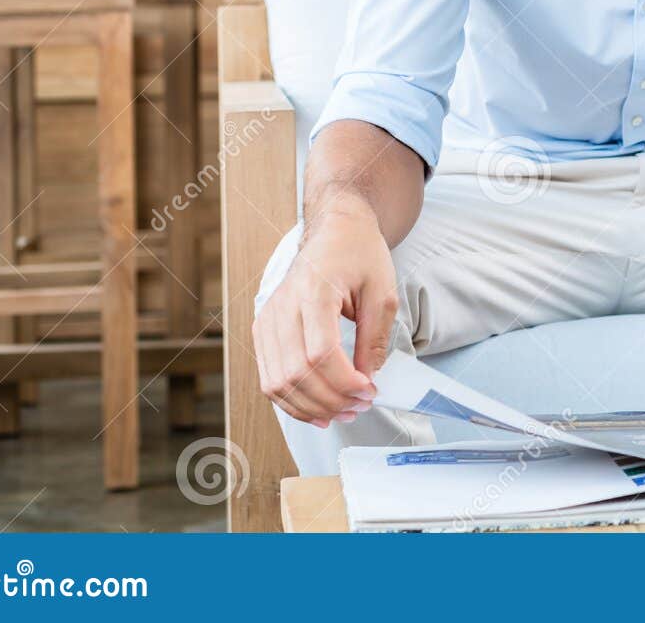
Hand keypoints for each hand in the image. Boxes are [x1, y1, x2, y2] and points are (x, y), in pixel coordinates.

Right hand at [252, 206, 399, 425]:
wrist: (335, 231)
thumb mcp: (382, 292)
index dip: (344, 382)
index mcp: (313, 291)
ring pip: (277, 382)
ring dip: (311, 407)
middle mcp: (283, 306)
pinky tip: (318, 409)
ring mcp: (267, 318)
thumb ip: (374, 338)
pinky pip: (269, 377)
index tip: (369, 392)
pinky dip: (291, 401)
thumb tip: (367, 380)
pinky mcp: (262, 329)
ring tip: (343, 412)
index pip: (320, 353)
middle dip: (331, 400)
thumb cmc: (360, 255)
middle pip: (296, 373)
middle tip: (360, 406)